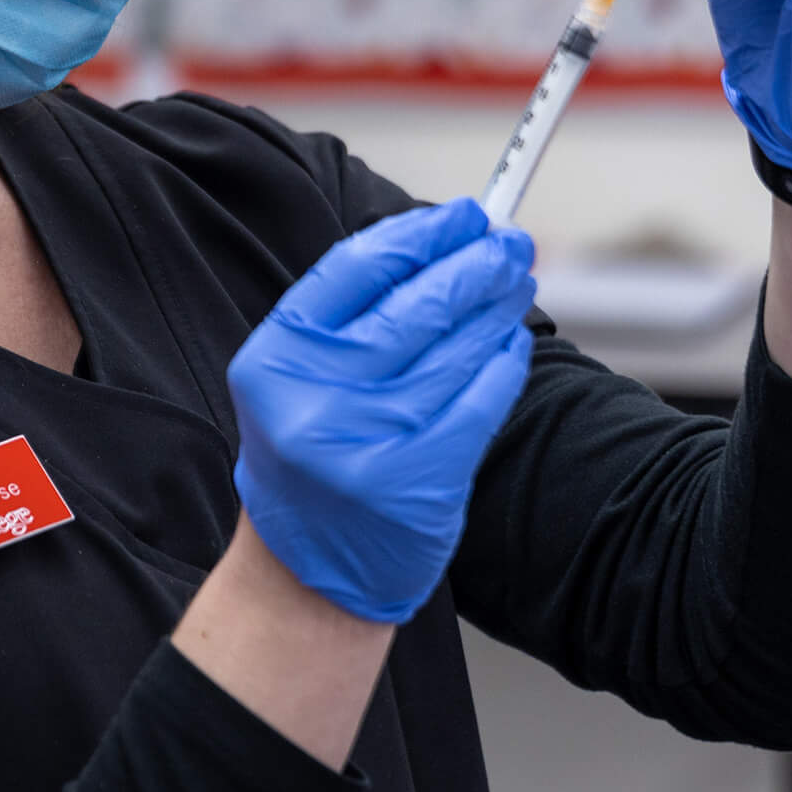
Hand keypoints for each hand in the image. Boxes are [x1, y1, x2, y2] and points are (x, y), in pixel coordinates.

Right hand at [227, 197, 535, 624]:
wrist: (304, 576)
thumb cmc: (308, 454)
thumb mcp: (294, 378)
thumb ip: (347, 315)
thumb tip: (436, 243)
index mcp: (275, 359)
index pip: (355, 269)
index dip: (418, 234)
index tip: (460, 215)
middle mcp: (314, 399)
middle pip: (412, 306)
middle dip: (472, 264)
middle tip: (509, 240)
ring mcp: (366, 444)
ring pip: (453, 351)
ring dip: (495, 307)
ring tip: (516, 281)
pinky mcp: (416, 484)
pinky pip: (477, 405)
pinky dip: (501, 366)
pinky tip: (511, 342)